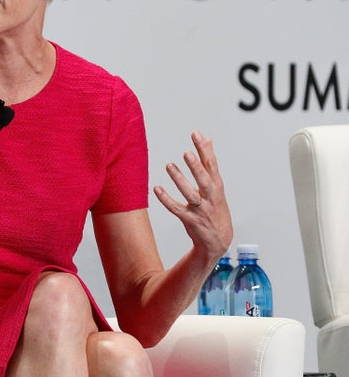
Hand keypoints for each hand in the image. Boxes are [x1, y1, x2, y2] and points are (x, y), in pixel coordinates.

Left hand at [153, 131, 232, 260]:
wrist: (219, 241)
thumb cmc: (215, 208)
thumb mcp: (216, 186)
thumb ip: (209, 163)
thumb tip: (207, 139)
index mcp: (217, 187)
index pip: (211, 165)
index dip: (204, 149)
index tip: (196, 134)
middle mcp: (211, 198)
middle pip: (204, 180)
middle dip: (196, 167)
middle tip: (186, 153)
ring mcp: (201, 210)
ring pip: (190, 194)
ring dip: (180, 180)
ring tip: (169, 165)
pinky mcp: (190, 221)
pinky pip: (176, 209)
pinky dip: (166, 199)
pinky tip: (156, 189)